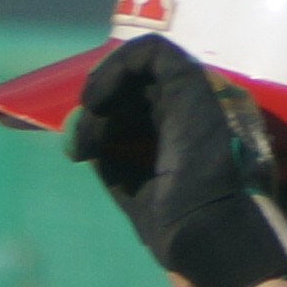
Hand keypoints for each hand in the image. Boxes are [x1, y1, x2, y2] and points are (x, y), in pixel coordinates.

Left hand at [60, 34, 286, 286]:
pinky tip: (97, 101)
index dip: (109, 117)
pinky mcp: (193, 82)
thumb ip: (113, 156)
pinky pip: (151, 53)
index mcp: (193, 132)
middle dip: (101, 109)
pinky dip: (117, 67)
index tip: (83, 148)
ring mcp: (200, 92)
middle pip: (140, 87)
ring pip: (143, 67)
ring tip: (89, 121)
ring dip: (105, 89)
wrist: (207, 234)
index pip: (144, 107)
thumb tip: (80, 133)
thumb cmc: (180, 223)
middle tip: (82, 141)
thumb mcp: (134, 186)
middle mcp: (200, 106)